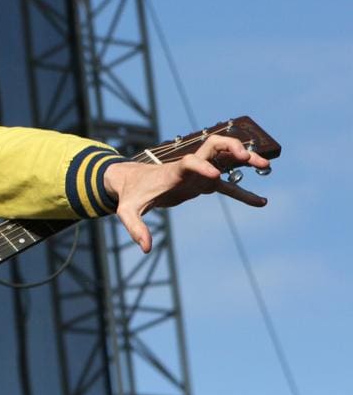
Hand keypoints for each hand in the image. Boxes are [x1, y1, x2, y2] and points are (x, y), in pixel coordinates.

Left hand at [104, 135, 270, 252]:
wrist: (131, 181)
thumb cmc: (131, 194)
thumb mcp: (127, 211)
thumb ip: (135, 227)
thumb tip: (146, 248)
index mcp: (173, 171)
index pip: (190, 162)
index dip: (202, 166)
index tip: (215, 176)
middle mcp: (189, 167)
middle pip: (214, 146)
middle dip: (231, 147)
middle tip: (246, 157)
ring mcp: (199, 173)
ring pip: (226, 160)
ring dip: (245, 159)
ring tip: (266, 166)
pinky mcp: (203, 184)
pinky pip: (228, 187)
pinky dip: (243, 193)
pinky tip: (261, 203)